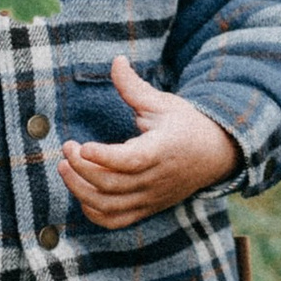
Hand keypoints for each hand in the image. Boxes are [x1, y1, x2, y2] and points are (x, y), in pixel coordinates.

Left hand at [58, 55, 240, 230]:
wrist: (216, 155)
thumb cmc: (186, 125)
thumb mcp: (163, 103)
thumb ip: (134, 87)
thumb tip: (116, 60)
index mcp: (162, 150)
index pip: (131, 161)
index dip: (103, 156)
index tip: (81, 145)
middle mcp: (156, 178)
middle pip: (112, 184)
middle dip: (81, 168)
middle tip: (67, 148)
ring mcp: (151, 197)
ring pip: (110, 206)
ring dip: (80, 190)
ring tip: (65, 168)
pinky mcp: (147, 207)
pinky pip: (116, 220)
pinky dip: (94, 212)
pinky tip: (81, 192)